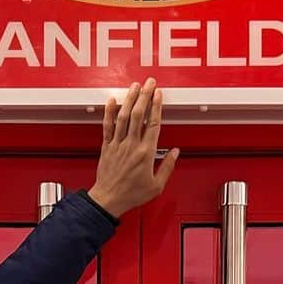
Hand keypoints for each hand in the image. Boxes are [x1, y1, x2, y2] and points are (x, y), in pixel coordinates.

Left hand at [88, 78, 179, 218]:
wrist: (108, 200)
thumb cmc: (130, 194)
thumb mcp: (156, 185)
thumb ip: (167, 167)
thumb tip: (175, 153)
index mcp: (146, 153)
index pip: (153, 123)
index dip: (156, 106)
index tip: (159, 95)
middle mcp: (131, 145)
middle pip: (139, 114)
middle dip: (144, 96)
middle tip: (149, 83)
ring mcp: (118, 144)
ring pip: (123, 116)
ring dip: (129, 99)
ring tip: (134, 86)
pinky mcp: (107, 146)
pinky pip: (107, 126)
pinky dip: (109, 112)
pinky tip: (112, 101)